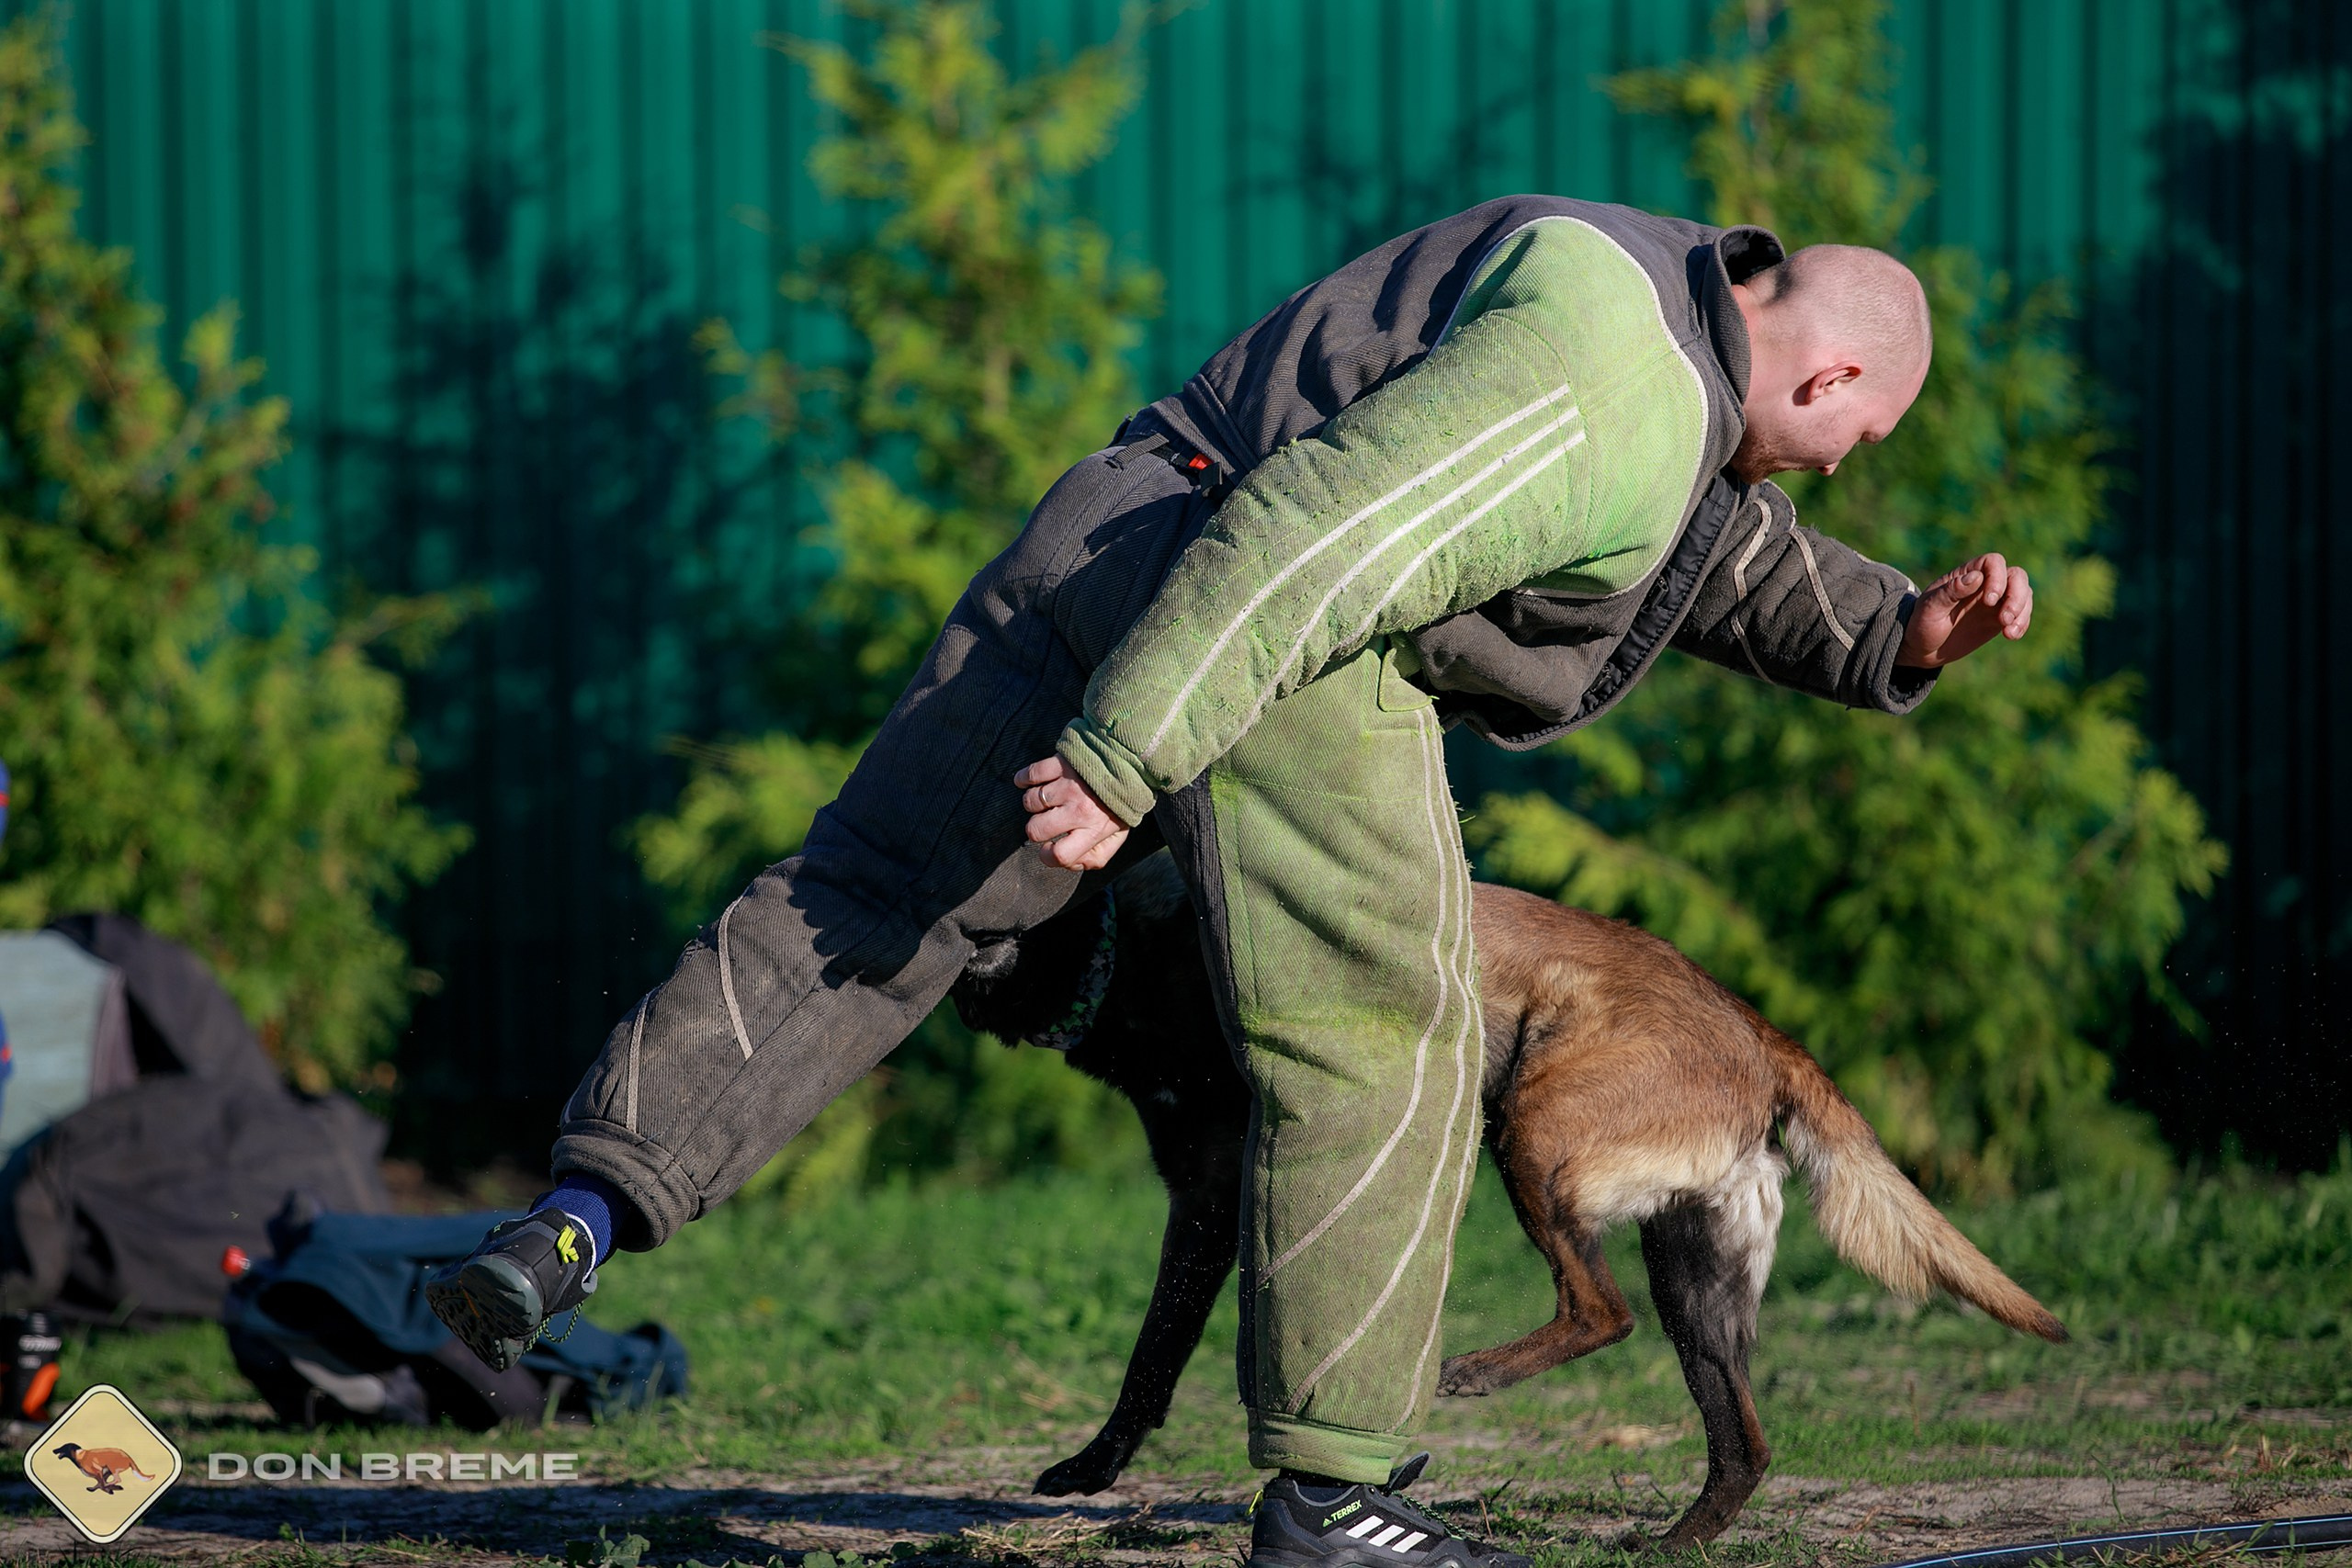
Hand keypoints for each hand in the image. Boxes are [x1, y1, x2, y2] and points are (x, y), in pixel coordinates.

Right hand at [1015, 755, 1130, 870]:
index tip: (1048, 848)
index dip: (1048, 856)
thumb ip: (1097, 856)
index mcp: (1094, 830)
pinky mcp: (1061, 764)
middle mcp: (1079, 809)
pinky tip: (1028, 782)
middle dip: (1036, 829)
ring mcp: (1068, 785)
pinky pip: (1030, 774)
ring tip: (1048, 799)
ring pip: (1030, 802)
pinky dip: (1024, 779)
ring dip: (1034, 802)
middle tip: (1047, 821)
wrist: (1132, 762)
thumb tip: (1071, 864)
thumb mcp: (1118, 835)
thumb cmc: (1122, 801)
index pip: (1061, 855)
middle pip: (1036, 829)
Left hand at [1897, 552, 2032, 668]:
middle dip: (2017, 596)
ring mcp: (1995, 601)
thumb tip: (1976, 577)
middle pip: (2016, 576)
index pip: (1993, 562)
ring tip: (2008, 633)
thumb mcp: (1930, 608)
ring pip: (2024, 593)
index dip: (1997, 577)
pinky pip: (2021, 614)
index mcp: (1965, 574)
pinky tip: (2011, 636)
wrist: (1923, 648)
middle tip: (2004, 619)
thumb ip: (1950, 592)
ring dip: (2022, 612)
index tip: (1989, 601)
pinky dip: (2022, 624)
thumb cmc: (1922, 623)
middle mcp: (1984, 584)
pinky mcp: (1999, 619)